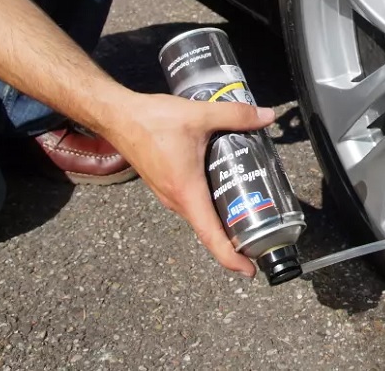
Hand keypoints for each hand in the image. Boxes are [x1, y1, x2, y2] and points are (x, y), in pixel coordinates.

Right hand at [103, 93, 276, 276]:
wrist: (117, 116)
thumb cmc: (152, 120)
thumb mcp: (200, 114)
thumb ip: (236, 115)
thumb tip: (267, 117)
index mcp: (186, 191)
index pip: (210, 235)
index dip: (231, 258)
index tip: (249, 271)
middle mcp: (175, 200)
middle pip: (208, 230)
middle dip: (235, 240)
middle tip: (263, 238)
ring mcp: (168, 194)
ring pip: (200, 216)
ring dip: (222, 222)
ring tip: (251, 214)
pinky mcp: (165, 184)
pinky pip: (191, 203)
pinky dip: (210, 206)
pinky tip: (227, 190)